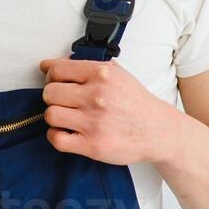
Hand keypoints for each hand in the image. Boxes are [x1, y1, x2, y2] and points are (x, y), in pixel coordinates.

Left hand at [38, 56, 186, 166]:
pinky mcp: (92, 145)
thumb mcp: (119, 74)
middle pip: (49, 92)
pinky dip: (55, 136)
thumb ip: (91, 66)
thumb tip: (58, 63)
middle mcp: (97, 96)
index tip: (52, 79)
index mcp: (102, 74)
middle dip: (52, 96)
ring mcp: (94, 121)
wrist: (158, 131)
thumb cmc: (137, 103)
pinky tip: (65, 132)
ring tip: (65, 117)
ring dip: (54, 116)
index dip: (50, 74)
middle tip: (62, 100)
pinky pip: (56, 138)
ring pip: (50, 115)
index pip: (57, 69)